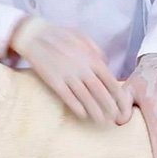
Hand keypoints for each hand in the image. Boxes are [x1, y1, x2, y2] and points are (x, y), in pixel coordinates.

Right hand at [11, 17, 131, 123]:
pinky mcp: (54, 81)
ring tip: (102, 122)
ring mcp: (68, 75)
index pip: (110, 80)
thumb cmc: (59, 35)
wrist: (34, 35)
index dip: (117, 95)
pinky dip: (76, 107)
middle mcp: (82, 68)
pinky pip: (67, 97)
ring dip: (95, 111)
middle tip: (115, 119)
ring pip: (85, 97)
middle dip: (109, 107)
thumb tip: (104, 63)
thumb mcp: (82, 37)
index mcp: (91, 58)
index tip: (122, 105)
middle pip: (100, 92)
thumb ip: (95, 50)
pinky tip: (83, 115)